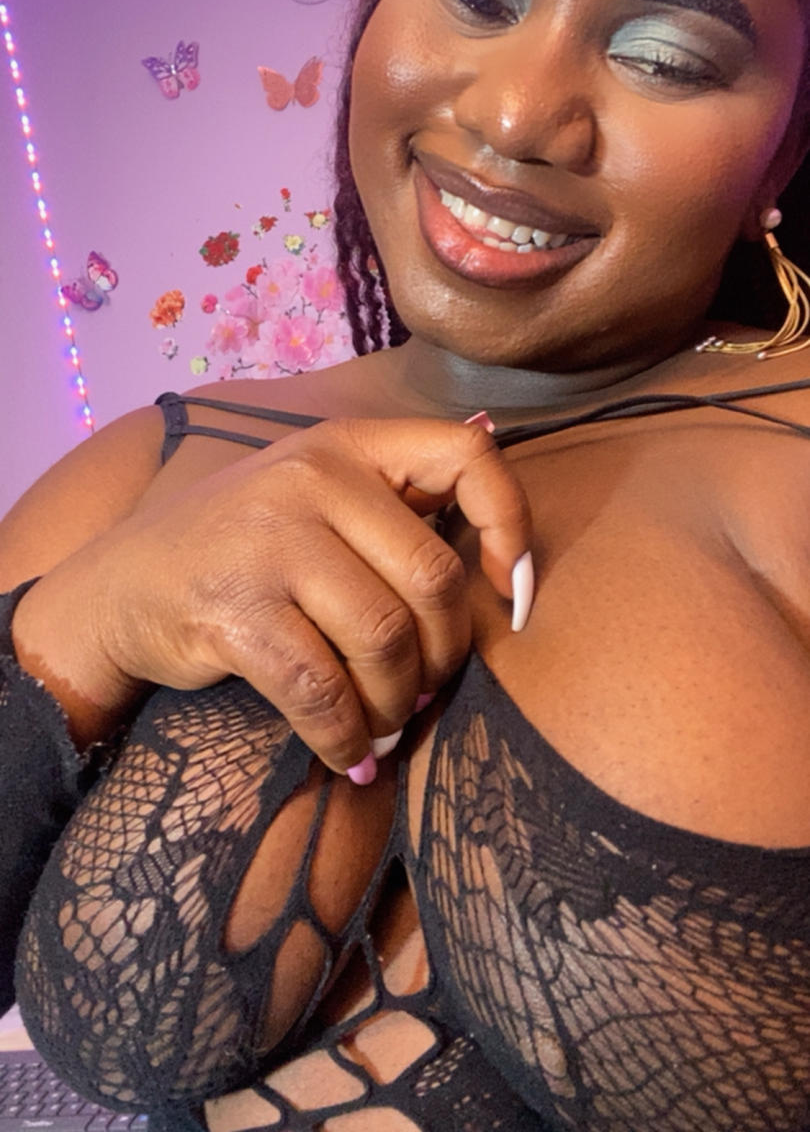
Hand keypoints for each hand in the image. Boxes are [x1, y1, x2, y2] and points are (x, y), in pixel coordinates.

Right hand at [13, 417, 532, 774]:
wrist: (118, 587)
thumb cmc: (241, 549)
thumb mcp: (311, 494)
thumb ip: (393, 501)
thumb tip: (503, 500)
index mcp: (346, 446)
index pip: (468, 456)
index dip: (510, 526)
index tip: (506, 592)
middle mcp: (312, 478)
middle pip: (433, 577)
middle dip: (445, 653)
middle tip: (423, 689)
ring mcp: (269, 541)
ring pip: (386, 639)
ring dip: (396, 704)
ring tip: (383, 724)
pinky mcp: (234, 610)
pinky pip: (324, 690)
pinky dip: (347, 737)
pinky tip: (349, 753)